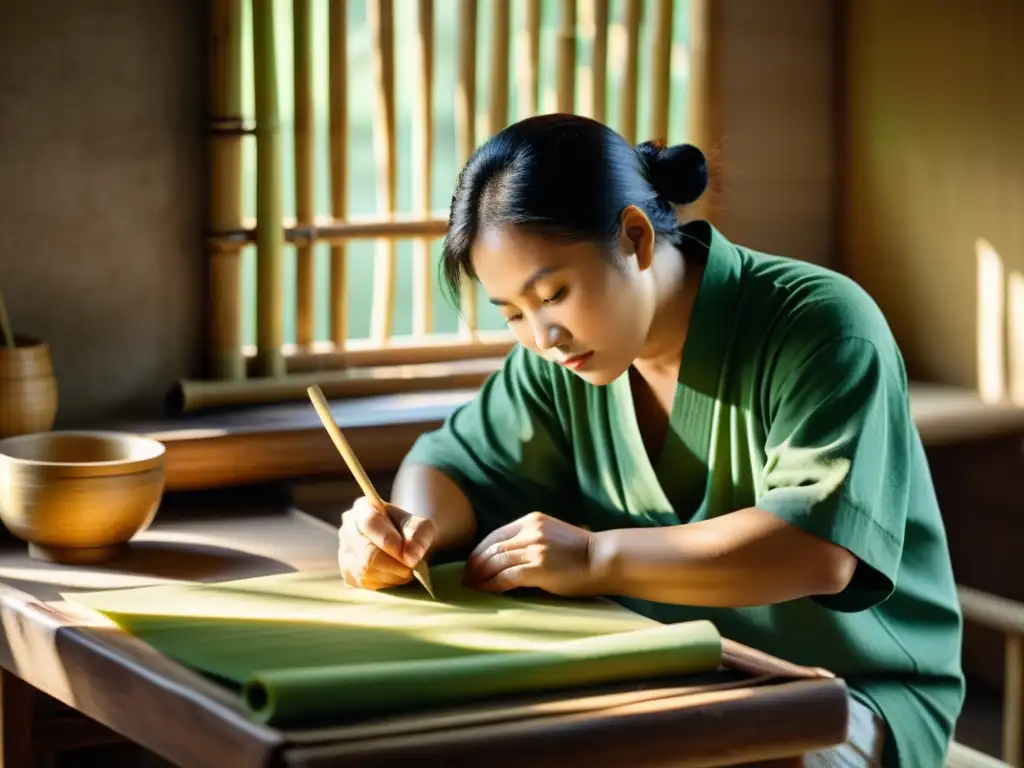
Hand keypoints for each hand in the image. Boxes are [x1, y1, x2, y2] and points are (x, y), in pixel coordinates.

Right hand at [338, 497, 436, 589]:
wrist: (406, 546)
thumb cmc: (412, 532)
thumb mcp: (422, 526)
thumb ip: (419, 536)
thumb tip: (410, 557)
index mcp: (363, 509)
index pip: (370, 523)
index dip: (388, 540)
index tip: (408, 554)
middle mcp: (348, 530)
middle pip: (367, 553)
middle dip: (395, 564)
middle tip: (413, 566)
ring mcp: (344, 553)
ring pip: (366, 571)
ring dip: (393, 575)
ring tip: (406, 570)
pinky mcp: (347, 575)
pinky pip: (366, 584)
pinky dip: (386, 583)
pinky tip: (395, 575)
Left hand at [462, 512, 596, 595]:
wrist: (605, 559)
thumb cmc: (583, 552)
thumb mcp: (553, 535)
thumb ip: (532, 540)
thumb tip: (509, 557)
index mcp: (532, 520)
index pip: (495, 535)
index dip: (479, 551)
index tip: (472, 564)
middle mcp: (530, 531)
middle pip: (491, 548)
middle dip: (475, 565)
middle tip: (465, 579)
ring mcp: (534, 549)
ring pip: (495, 562)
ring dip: (480, 576)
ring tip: (472, 588)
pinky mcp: (537, 568)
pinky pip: (505, 577)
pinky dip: (492, 585)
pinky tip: (486, 592)